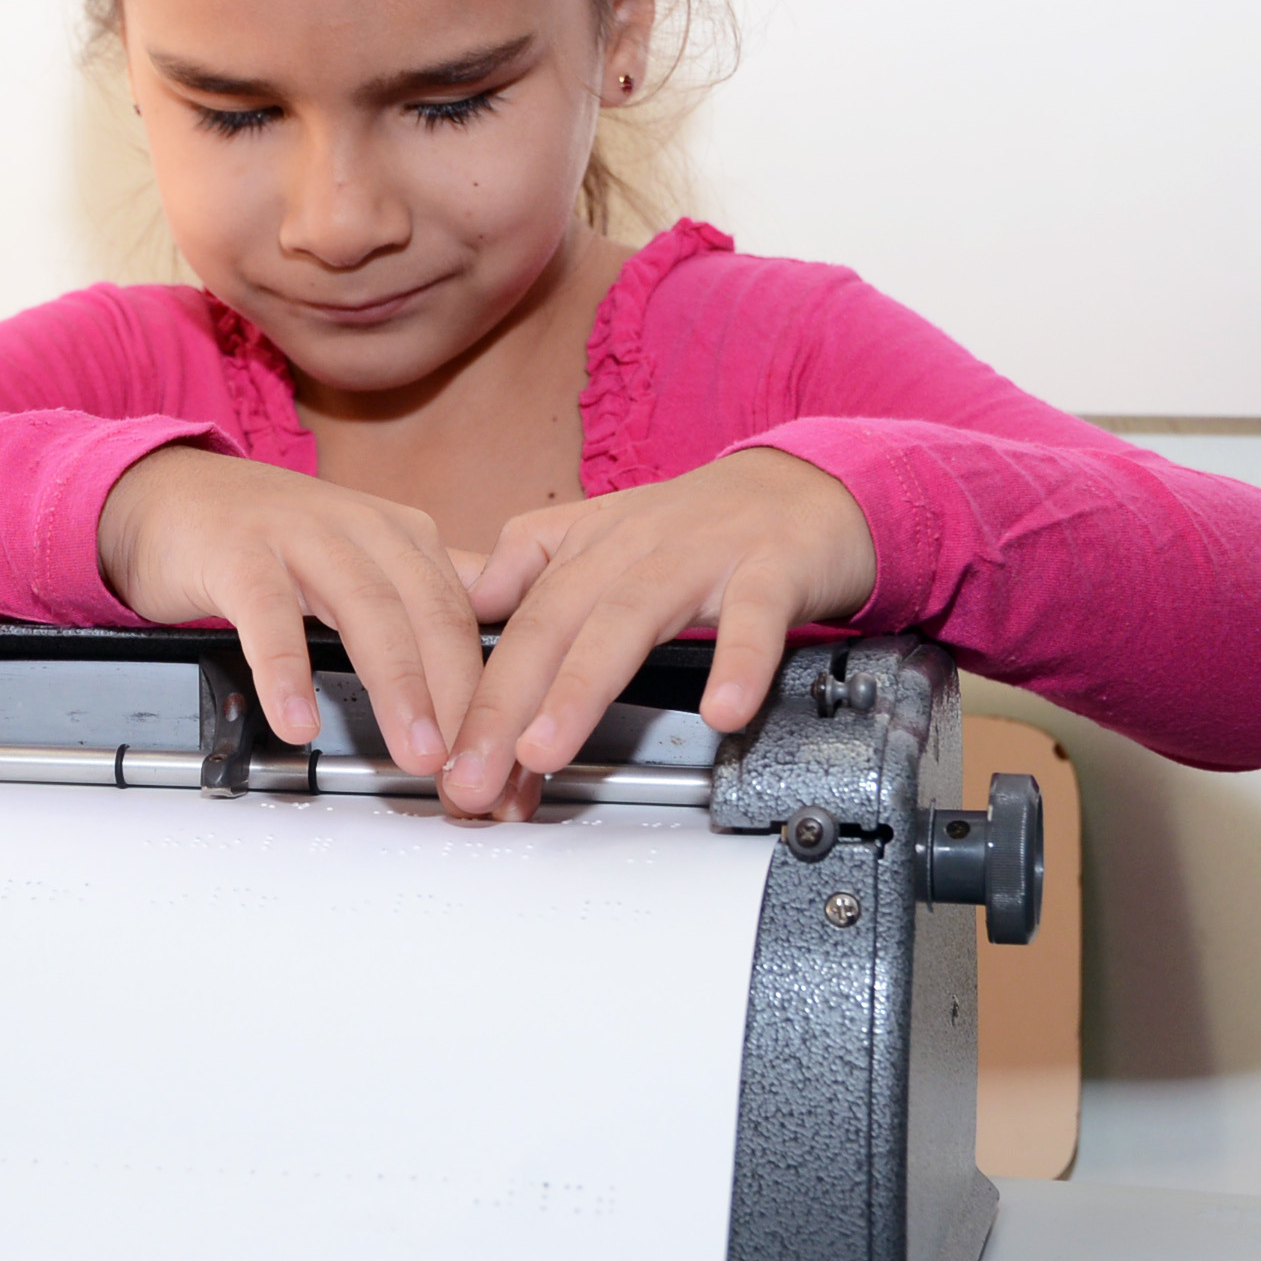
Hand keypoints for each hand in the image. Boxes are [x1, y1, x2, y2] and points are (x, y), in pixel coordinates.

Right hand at [98, 446, 483, 773]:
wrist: (167, 493)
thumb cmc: (266, 537)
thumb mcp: (361, 558)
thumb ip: (426, 595)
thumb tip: (499, 642)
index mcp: (402, 536)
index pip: (464, 617)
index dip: (490, 692)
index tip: (499, 756)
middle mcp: (361, 528)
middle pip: (430, 615)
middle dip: (461, 698)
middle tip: (472, 767)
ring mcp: (300, 535)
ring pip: (367, 611)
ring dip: (399, 688)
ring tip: (416, 751)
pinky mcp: (237, 552)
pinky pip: (268, 616)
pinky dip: (288, 671)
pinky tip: (298, 720)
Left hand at [438, 448, 877, 815]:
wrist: (809, 483)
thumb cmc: (704, 523)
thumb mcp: (606, 531)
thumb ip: (533, 560)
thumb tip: (473, 601)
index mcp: (589, 548)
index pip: (518, 626)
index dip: (478, 697)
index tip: (450, 764)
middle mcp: (633, 548)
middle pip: (552, 623)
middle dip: (501, 706)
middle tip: (473, 777)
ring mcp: (702, 555)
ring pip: (630, 618)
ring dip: (580, 688)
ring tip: (544, 750)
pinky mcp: (773, 567)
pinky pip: (753, 616)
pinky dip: (738, 663)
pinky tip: (722, 711)